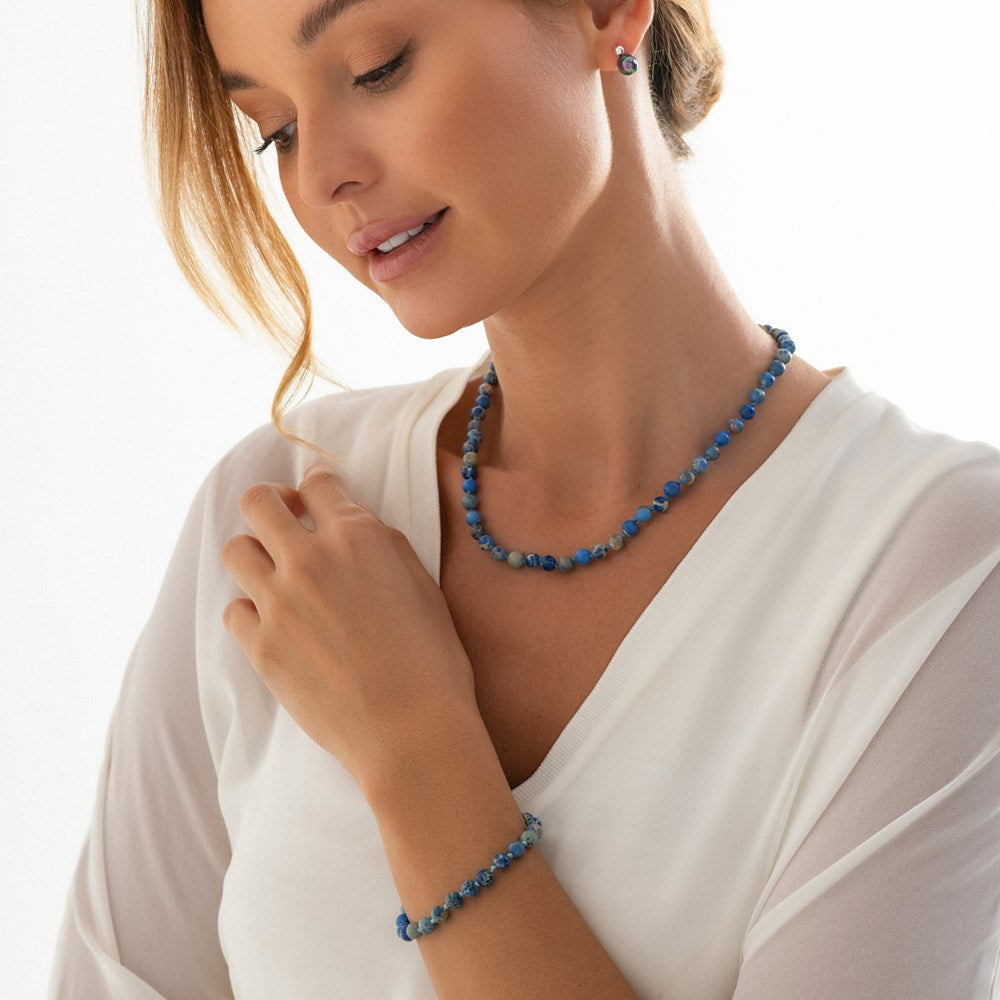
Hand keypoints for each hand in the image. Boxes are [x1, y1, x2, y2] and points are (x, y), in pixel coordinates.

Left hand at [220, 462, 481, 790]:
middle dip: (270, 503)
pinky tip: (274, 623)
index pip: (318, 484)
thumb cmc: (433, 661)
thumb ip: (386, 547)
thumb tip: (359, 530)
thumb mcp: (424, 587)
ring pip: (235, 550)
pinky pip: (234, 610)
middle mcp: (310, 560)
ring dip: (254, 554)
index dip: (317, 485)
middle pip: (259, 502)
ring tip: (275, 574)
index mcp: (358, 538)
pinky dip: (250, 611)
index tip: (315, 495)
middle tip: (286, 521)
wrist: (411, 730)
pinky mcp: (261, 647)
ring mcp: (279, 603)